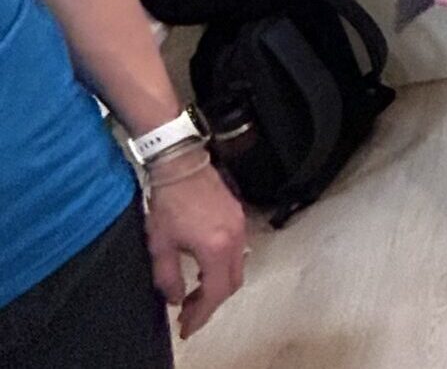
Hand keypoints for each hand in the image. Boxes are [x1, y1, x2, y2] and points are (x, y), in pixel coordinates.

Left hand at [145, 151, 247, 338]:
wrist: (182, 164)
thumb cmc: (169, 202)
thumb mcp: (160, 244)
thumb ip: (168, 277)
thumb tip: (175, 299)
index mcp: (216, 249)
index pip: (214, 292)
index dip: (201, 314)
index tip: (187, 326)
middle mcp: (236, 240)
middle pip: (232, 284)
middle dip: (211, 303)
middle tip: (190, 313)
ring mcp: (241, 227)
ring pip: (238, 268)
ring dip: (218, 285)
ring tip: (195, 293)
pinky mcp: (239, 216)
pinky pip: (238, 251)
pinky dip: (223, 267)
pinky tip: (204, 268)